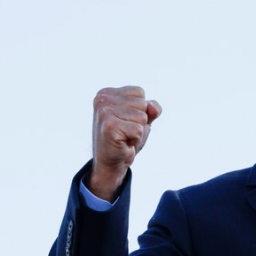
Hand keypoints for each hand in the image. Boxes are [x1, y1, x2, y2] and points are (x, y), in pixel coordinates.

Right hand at [89, 86, 161, 200]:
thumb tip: (153, 108)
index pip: (139, 92)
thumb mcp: (142, 119)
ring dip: (138, 131)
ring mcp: (104, 112)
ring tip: (125, 137)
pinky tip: (123, 143)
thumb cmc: (126, 139)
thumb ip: (151, 108)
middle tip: (126, 132)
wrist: (111, 163)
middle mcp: (102, 99)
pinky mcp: (109, 127)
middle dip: (140, 121)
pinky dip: (136, 140)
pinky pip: (139, 130)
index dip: (140, 109)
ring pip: (142, 117)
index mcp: (107, 93)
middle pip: (142, 104)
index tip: (126, 121)